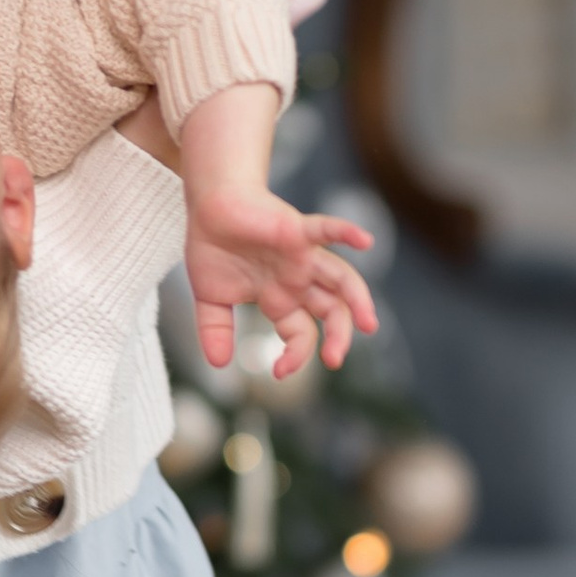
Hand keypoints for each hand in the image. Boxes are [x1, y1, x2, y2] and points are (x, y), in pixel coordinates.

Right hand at [184, 183, 374, 378]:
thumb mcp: (210, 297)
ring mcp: (301, 256)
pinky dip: (346, 233)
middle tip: (334, 360)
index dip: (295, 355)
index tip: (279, 371)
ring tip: (368, 324)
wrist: (208, 204)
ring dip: (358, 300)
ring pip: (341, 279)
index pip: (300, 334)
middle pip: (331, 311)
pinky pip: (325, 230)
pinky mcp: (295, 230)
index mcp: (280, 298)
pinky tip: (365, 241)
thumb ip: (215, 330)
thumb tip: (216, 364)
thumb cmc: (213, 246)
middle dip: (338, 337)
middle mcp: (297, 280)